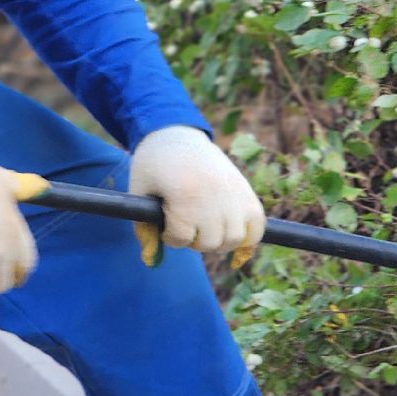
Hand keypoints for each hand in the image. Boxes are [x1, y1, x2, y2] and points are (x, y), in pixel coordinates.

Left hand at [128, 126, 265, 269]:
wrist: (177, 134)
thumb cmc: (154, 164)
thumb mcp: (139, 191)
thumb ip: (143, 228)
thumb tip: (150, 262)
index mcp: (185, 193)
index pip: (181, 238)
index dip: (169, 235)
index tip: (164, 221)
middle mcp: (214, 194)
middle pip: (209, 243)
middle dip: (193, 241)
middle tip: (185, 225)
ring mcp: (234, 192)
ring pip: (234, 239)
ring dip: (218, 242)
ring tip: (205, 229)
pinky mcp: (246, 190)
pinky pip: (258, 226)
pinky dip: (249, 239)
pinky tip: (236, 243)